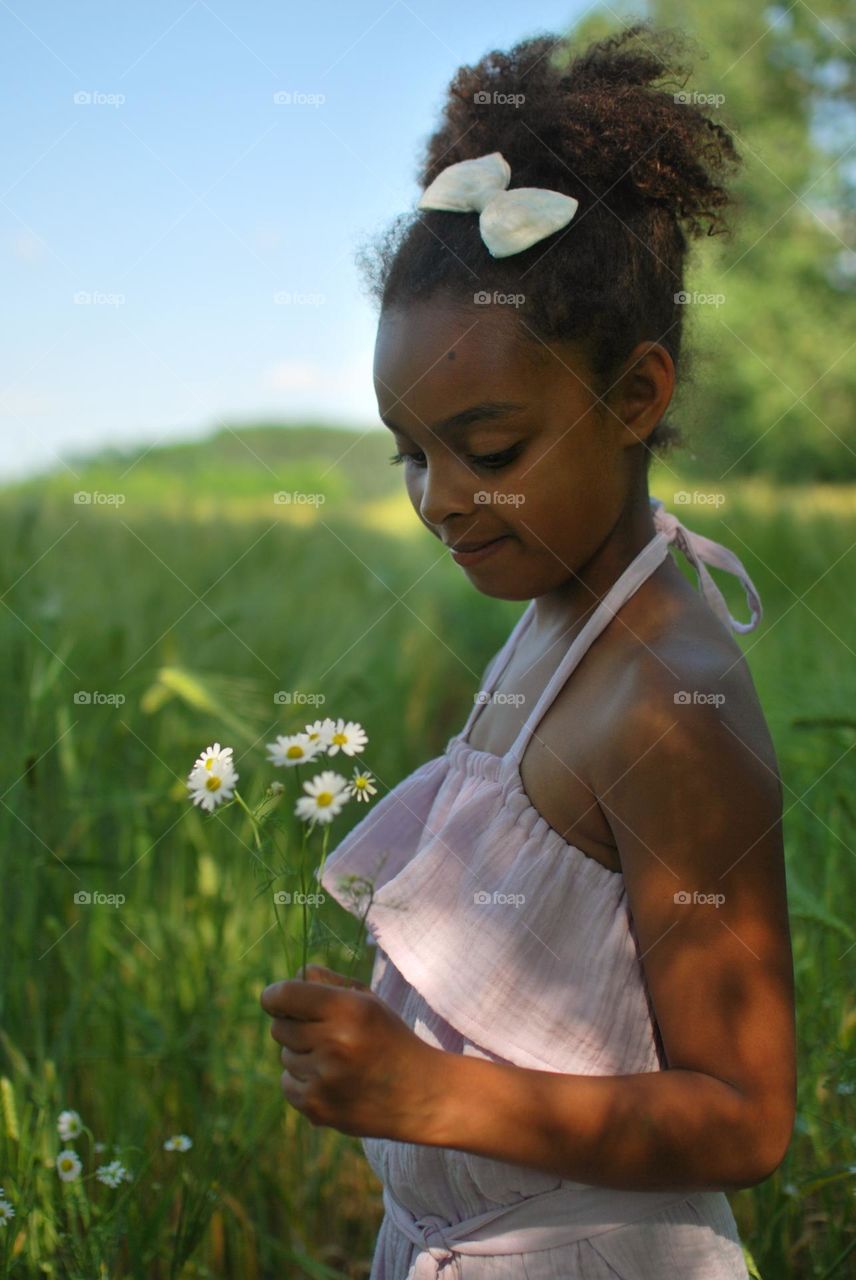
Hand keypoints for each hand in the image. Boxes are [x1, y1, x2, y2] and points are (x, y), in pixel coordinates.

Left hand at [259, 963, 444, 1141]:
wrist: (419, 1094)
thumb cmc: (389, 1038)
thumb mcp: (368, 1000)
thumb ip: (327, 982)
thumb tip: (291, 978)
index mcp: (348, 1009)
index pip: (286, 994)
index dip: (274, 995)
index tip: (275, 999)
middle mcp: (334, 1042)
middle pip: (280, 1026)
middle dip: (294, 1026)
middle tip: (321, 1032)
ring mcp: (324, 1078)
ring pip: (285, 1056)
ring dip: (302, 1055)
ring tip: (336, 1060)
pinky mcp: (317, 1107)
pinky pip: (287, 1084)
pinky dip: (302, 1081)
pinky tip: (332, 1081)